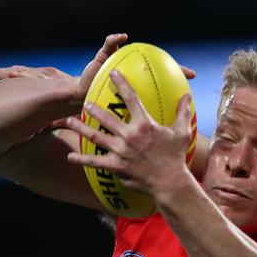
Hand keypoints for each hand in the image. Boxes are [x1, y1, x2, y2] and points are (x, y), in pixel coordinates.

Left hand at [66, 69, 192, 196]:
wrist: (170, 183)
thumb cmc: (176, 157)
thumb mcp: (182, 132)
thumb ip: (182, 112)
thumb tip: (186, 96)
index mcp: (144, 124)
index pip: (131, 98)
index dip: (121, 83)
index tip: (112, 73)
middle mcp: (129, 135)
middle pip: (106, 117)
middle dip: (93, 108)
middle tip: (85, 102)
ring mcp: (120, 151)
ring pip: (95, 136)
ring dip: (80, 127)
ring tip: (70, 121)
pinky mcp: (116, 166)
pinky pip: (95, 162)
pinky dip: (81, 159)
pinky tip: (71, 156)